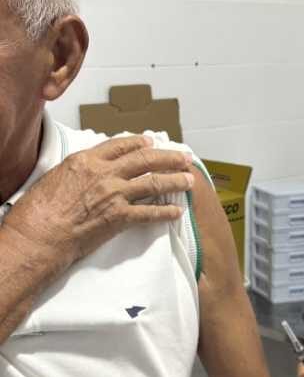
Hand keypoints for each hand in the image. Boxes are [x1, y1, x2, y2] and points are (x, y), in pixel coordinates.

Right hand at [3, 135, 193, 270]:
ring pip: (153, 182)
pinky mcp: (120, 218)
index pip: (120, 146)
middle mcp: (105, 173)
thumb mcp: (57, 176)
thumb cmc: (40, 209)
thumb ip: (79, 170)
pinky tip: (177, 212)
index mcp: (87, 160)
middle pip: (145, 160)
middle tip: (184, 158)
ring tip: (189, 180)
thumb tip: (88, 171)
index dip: (139, 143)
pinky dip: (166, 212)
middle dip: (168, 158)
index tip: (152, 142)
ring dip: (175, 180)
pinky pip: (150, 213)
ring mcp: (115, 194)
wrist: (40, 234)